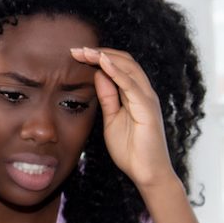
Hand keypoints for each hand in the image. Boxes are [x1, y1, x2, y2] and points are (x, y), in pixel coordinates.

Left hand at [70, 47, 175, 190]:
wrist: (147, 173)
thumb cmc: (131, 150)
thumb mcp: (112, 119)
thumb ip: (108, 98)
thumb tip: (98, 75)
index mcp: (135, 94)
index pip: (118, 67)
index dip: (98, 58)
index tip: (76, 54)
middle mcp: (143, 92)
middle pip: (124, 62)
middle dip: (99, 53)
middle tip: (76, 49)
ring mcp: (147, 99)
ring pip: (128, 68)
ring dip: (106, 57)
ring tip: (86, 51)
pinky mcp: (147, 109)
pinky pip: (131, 85)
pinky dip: (117, 72)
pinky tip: (102, 63)